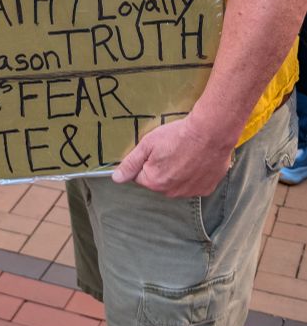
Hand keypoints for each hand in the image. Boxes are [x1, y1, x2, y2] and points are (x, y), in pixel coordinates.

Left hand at [112, 115, 234, 197]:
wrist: (210, 133)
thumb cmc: (177, 136)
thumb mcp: (147, 144)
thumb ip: (131, 163)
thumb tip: (116, 178)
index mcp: (154, 182)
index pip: (140, 176)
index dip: (145, 161)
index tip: (155, 150)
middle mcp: (171, 192)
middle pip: (159, 181)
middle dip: (161, 168)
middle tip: (171, 150)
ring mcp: (190, 192)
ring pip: (177, 183)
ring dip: (178, 173)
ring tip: (185, 153)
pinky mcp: (206, 189)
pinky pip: (194, 184)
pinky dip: (194, 175)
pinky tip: (197, 160)